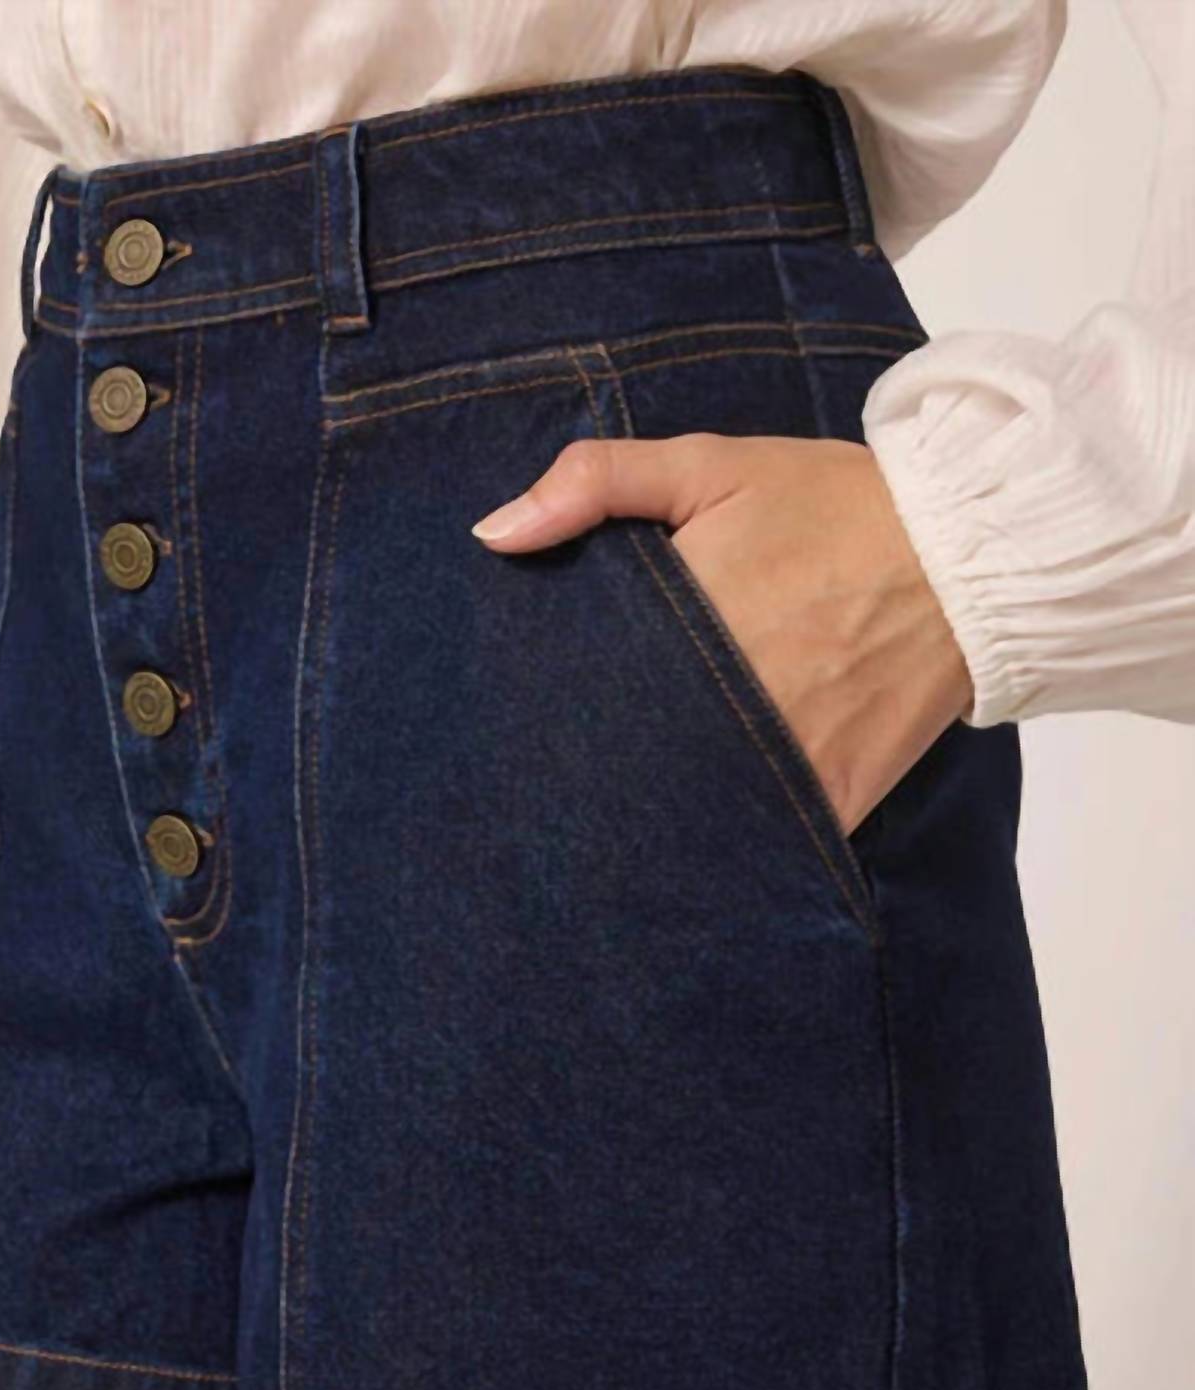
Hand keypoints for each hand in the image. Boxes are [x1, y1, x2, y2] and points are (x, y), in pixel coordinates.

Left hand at [470, 433, 972, 833]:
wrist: (971, 551)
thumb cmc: (831, 505)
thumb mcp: (710, 465)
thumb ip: (595, 482)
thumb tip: (492, 534)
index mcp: (687, 624)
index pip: (582, 693)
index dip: (544, 716)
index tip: (515, 725)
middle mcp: (730, 703)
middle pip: (623, 764)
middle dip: (584, 773)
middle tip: (540, 787)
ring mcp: (784, 758)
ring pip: (684, 813)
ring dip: (645, 816)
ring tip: (600, 825)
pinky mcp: (833, 795)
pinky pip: (763, 838)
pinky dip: (724, 844)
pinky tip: (685, 849)